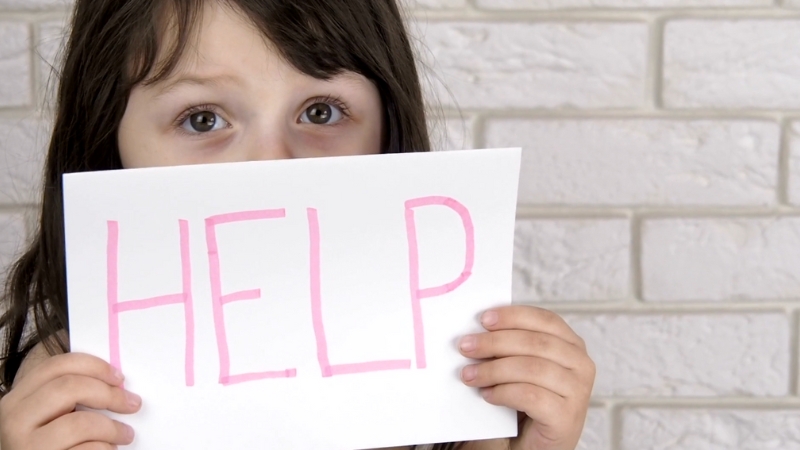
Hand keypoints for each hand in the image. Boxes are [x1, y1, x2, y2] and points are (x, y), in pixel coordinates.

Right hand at [0, 352, 141, 449]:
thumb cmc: (47, 444)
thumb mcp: (46, 417)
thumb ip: (67, 397)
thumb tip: (114, 384)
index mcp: (18, 399)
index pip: (56, 366)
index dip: (94, 366)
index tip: (119, 377)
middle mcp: (15, 419)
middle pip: (69, 387)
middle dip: (109, 394)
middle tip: (132, 403)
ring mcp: (25, 445)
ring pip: (80, 423)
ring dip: (112, 428)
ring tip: (125, 434)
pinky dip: (104, 448)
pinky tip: (108, 449)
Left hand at [458, 305, 595, 449]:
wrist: (532, 446)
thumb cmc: (524, 403)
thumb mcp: (519, 366)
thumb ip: (510, 346)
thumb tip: (479, 329)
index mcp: (571, 345)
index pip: (545, 319)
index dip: (514, 316)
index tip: (484, 319)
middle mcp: (581, 365)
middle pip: (536, 343)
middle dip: (495, 342)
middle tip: (466, 347)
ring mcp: (578, 392)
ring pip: (532, 368)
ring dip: (494, 369)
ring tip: (469, 375)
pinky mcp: (567, 418)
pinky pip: (531, 396)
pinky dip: (504, 393)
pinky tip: (488, 395)